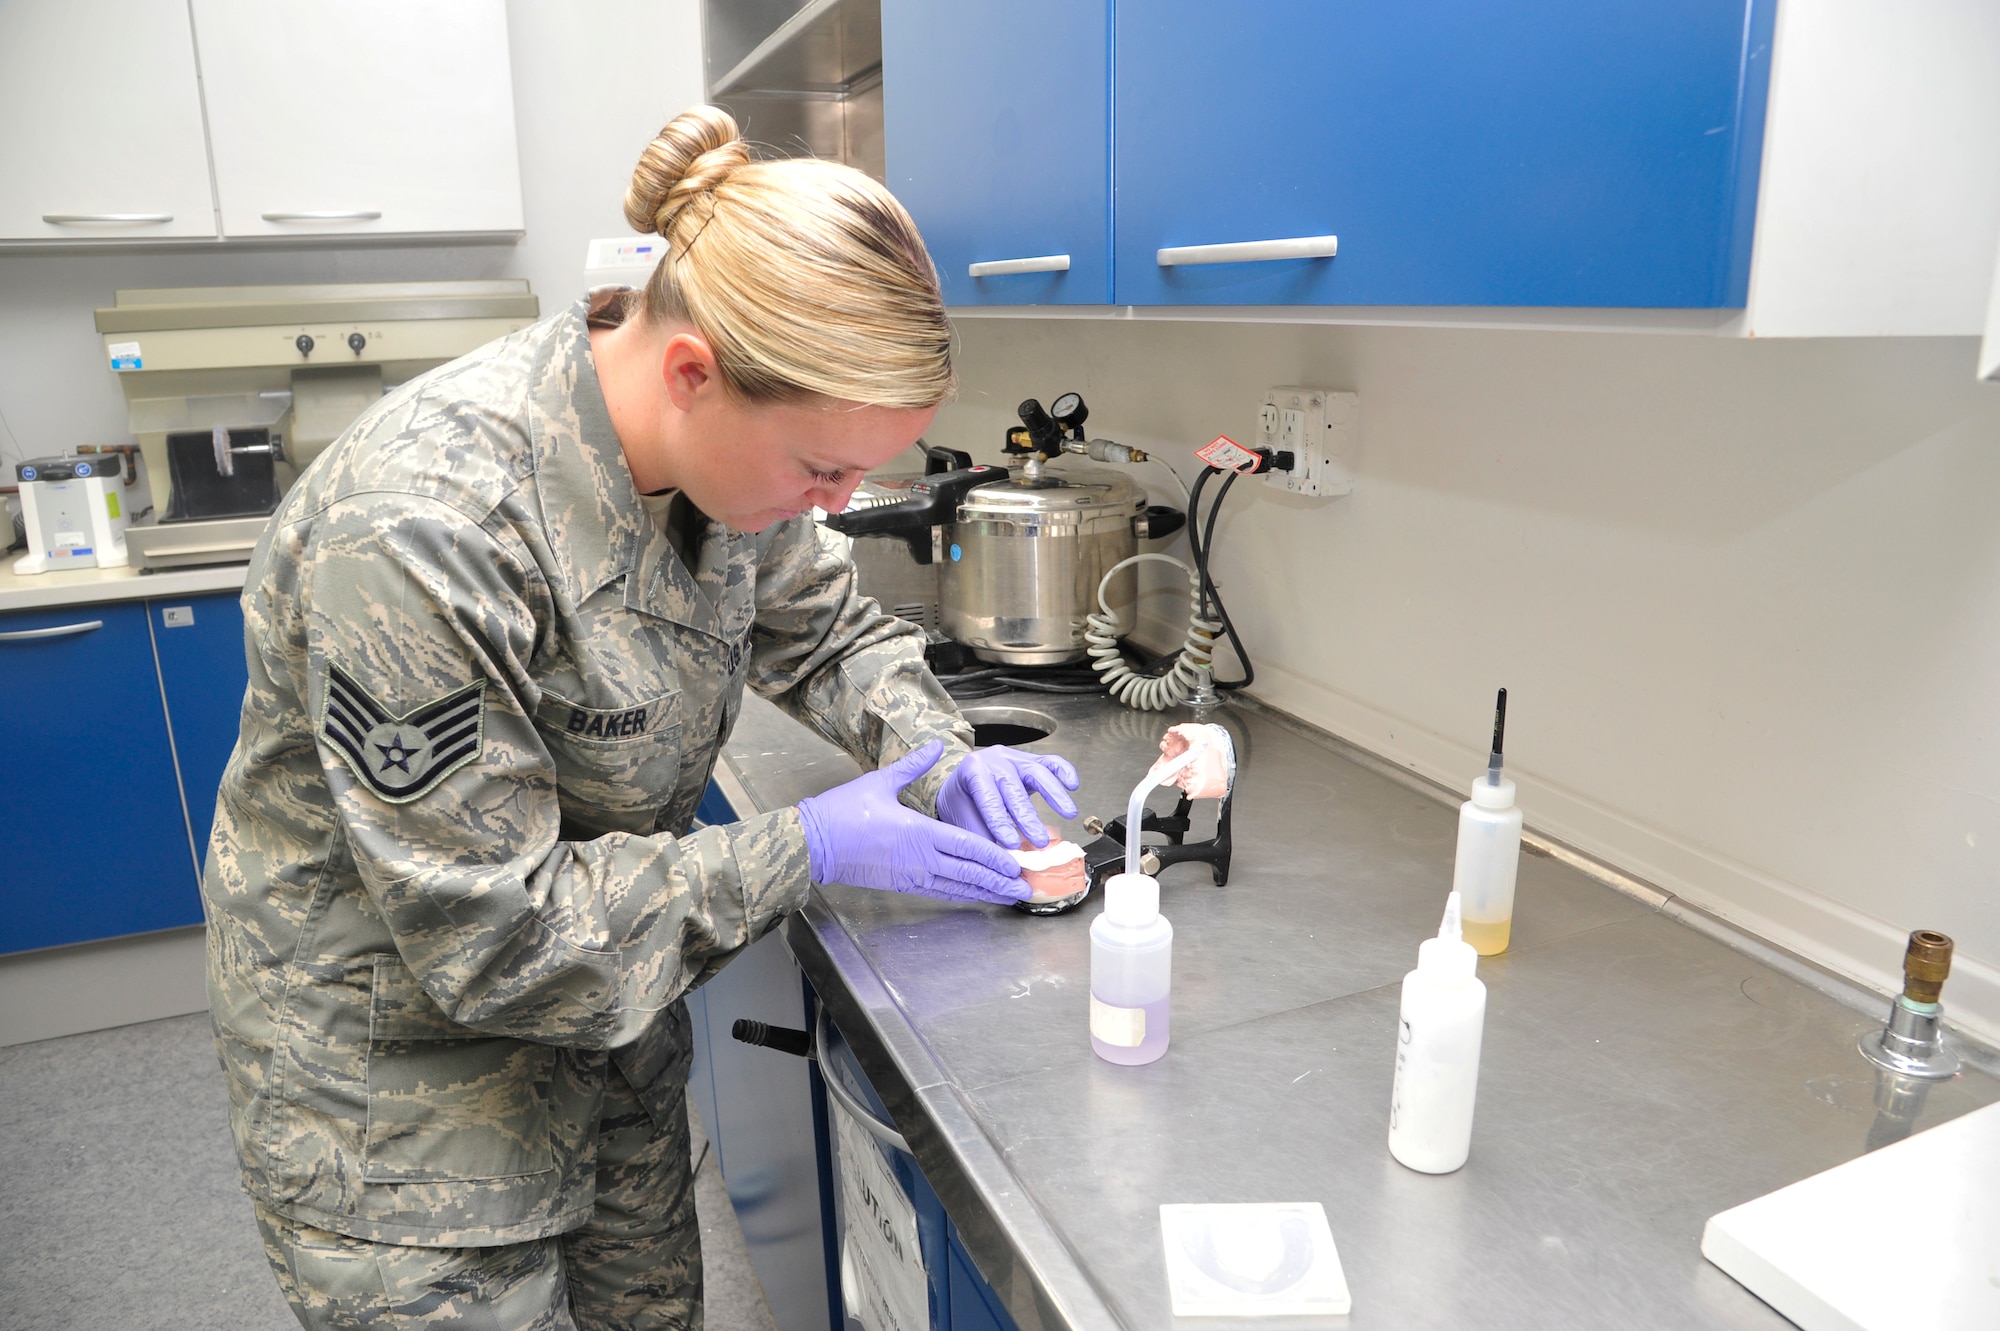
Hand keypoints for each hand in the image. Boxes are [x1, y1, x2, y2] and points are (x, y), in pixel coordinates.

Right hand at [797, 741, 1029, 904]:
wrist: (813, 844)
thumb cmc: (842, 811)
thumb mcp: (881, 781)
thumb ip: (914, 765)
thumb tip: (937, 745)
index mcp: (919, 832)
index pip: (968, 847)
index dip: (996, 857)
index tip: (1017, 864)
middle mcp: (920, 858)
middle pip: (970, 873)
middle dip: (1000, 881)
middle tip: (1026, 888)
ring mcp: (911, 875)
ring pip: (957, 887)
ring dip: (986, 892)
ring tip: (1009, 897)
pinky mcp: (901, 884)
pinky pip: (939, 892)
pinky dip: (961, 894)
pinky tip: (975, 896)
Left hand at [936, 745, 1080, 848]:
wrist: (962, 785)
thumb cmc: (962, 804)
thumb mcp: (963, 821)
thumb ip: (982, 839)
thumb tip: (1001, 863)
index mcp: (972, 771)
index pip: (989, 799)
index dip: (1001, 823)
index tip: (1013, 844)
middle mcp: (994, 760)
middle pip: (1014, 788)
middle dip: (1028, 817)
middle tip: (1040, 841)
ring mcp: (1015, 758)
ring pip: (1037, 772)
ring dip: (1054, 795)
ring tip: (1068, 813)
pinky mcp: (1032, 760)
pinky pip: (1051, 762)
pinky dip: (1064, 772)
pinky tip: (1072, 785)